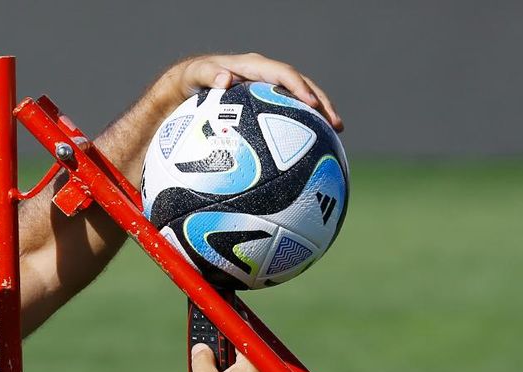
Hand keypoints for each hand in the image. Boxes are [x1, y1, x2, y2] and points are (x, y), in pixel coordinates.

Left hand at [170, 53, 342, 131]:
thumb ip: (208, 74)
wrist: (186, 90)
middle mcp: (266, 78)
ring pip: (299, 104)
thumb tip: (225, 79)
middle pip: (302, 88)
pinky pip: (287, 117)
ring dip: (318, 119)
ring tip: (335, 138)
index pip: (284, 75)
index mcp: (254, 68)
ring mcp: (268, 94)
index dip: (300, 88)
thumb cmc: (189, 83)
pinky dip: (300, 131)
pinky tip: (309, 153)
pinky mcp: (266, 109)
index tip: (312, 106)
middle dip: (322, 104)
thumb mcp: (194, 75)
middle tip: (336, 125)